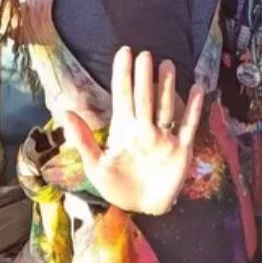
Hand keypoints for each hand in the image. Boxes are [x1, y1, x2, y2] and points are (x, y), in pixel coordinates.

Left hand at [61, 48, 203, 215]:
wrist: (141, 209)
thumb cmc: (117, 186)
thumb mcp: (96, 165)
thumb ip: (82, 139)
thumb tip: (64, 113)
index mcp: (124, 128)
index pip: (123, 96)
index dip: (123, 75)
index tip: (124, 52)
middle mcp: (145, 127)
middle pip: (144, 98)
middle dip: (144, 77)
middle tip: (145, 55)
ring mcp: (164, 136)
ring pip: (166, 107)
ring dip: (167, 87)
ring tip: (167, 66)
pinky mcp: (181, 149)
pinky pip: (188, 126)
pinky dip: (193, 109)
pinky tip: (197, 90)